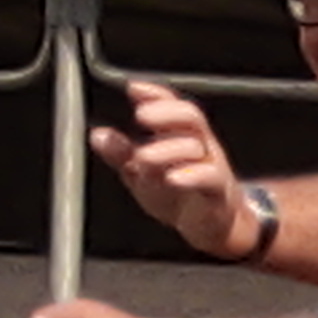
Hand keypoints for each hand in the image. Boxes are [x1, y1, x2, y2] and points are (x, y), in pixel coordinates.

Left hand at [87, 79, 263, 262]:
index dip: (155, 94)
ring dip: (168, 149)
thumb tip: (98, 136)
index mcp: (181, 135)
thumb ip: (121, 155)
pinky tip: (173, 178)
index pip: (171, 106)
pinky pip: (211, 179)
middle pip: (190, 117)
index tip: (134, 89)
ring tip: (143, 157)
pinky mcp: (219, 193)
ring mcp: (212, 167)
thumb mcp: (141, 174)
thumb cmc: (178, 194)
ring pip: (196, 148)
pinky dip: (191, 177)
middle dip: (165, 113)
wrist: (211, 227)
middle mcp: (200, 145)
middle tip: (141, 117)